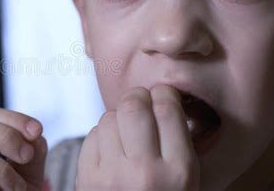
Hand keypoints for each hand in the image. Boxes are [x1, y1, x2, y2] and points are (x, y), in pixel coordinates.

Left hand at [76, 85, 199, 190]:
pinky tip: (111, 148)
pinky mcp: (87, 179)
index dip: (163, 93)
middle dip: (137, 97)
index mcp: (179, 171)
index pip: (167, 110)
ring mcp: (112, 176)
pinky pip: (92, 135)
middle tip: (141, 102)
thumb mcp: (187, 180)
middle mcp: (145, 172)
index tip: (162, 95)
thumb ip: (178, 143)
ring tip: (126, 132)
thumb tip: (161, 99)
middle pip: (133, 106)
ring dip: (118, 117)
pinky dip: (102, 135)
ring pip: (109, 117)